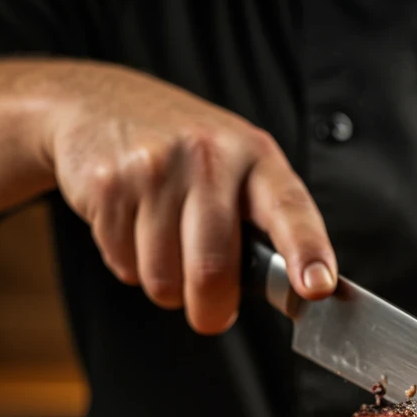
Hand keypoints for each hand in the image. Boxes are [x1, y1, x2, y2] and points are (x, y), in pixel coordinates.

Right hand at [38, 62, 335, 334]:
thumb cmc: (184, 152)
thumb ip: (262, 222)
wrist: (100, 102)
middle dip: (212, 310)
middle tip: (212, 314)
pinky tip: (132, 228)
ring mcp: (154, 168)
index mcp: (255, 155)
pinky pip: (123, 264)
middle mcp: (208, 155)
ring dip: (166, 286)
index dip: (306, 251)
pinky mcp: (108, 184)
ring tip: (165, 248)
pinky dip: (129, 264)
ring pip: (162, 279)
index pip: (289, 209)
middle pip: (212, 268)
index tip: (317, 288)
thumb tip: (290, 290)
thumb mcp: (236, 167)